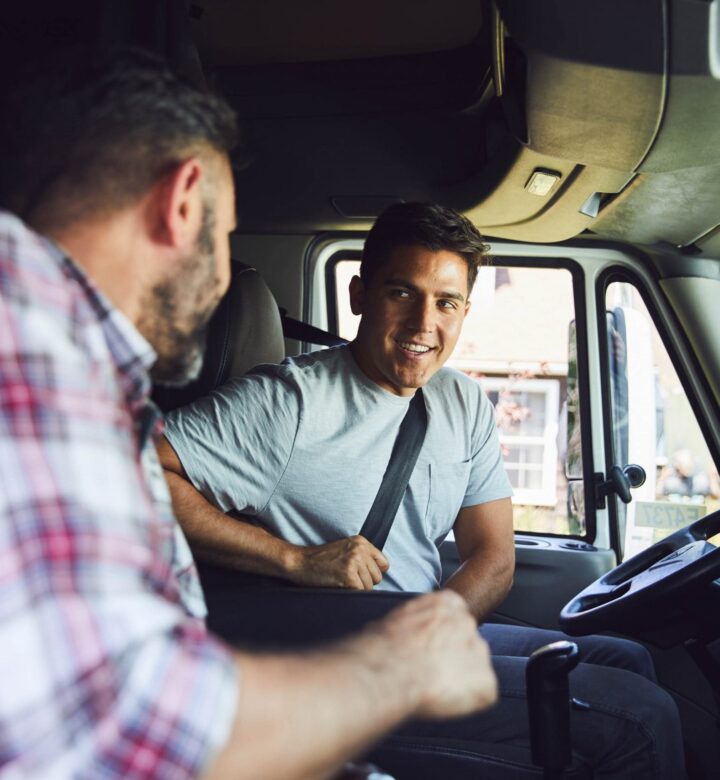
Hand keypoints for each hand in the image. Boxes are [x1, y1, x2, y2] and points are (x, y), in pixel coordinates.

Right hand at [289, 535, 388, 588]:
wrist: (300, 562)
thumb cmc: (321, 560)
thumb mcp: (345, 550)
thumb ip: (363, 557)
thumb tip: (380, 575)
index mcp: (361, 542)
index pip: (383, 564)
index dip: (373, 574)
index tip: (360, 576)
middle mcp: (360, 549)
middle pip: (377, 577)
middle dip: (364, 583)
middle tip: (346, 579)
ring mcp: (355, 561)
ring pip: (369, 587)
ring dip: (356, 589)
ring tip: (340, 581)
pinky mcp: (348, 574)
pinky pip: (360, 592)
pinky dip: (350, 593)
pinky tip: (338, 585)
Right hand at [368, 591, 496, 718]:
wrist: (391, 671)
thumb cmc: (384, 646)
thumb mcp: (396, 620)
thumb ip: (414, 625)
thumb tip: (404, 636)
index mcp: (447, 603)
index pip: (455, 617)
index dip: (442, 637)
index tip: (430, 649)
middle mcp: (468, 623)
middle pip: (467, 642)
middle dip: (453, 657)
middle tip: (431, 672)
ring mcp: (480, 652)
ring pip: (475, 668)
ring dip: (460, 678)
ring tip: (435, 688)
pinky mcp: (486, 683)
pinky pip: (481, 694)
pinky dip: (468, 701)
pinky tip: (445, 700)